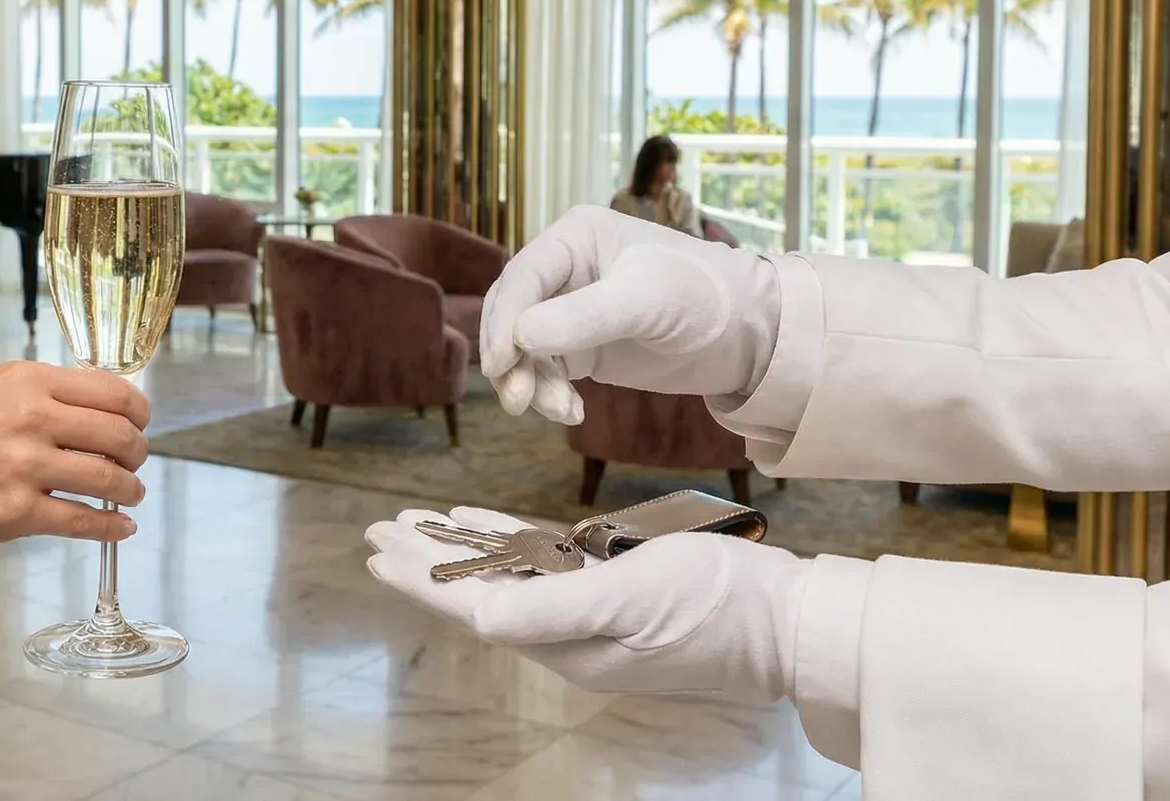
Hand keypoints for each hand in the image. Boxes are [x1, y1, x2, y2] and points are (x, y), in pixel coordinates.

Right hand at [0, 361, 151, 547]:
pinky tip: (121, 527)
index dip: (138, 412)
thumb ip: (39, 398)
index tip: (139, 423)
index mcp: (26, 381)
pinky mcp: (15, 514)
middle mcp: (32, 418)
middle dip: (138, 452)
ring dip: (130, 489)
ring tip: (129, 494)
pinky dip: (112, 527)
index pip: (113, 391)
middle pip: (120, 435)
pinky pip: (84, 521)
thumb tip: (93, 414)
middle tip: (135, 462)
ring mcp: (25, 468)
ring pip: (110, 479)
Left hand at [367, 507, 806, 699]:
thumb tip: (476, 615)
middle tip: (380, 532)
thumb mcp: (632, 598)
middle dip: (428, 560)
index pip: (473, 604)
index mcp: (565, 643)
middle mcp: (569, 637)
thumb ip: (553, 606)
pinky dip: (511, 544)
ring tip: (417, 525)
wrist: (792, 621)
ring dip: (462, 549)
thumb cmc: (720, 605)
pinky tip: (486, 527)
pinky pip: (546, 567)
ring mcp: (594, 617)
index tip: (378, 552)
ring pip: (507, 575)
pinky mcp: (618, 595)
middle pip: (480, 589)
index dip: (422, 577)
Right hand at [480, 205, 781, 424]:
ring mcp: (570, 311)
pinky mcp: (581, 348)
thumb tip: (520, 338)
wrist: (748, 334)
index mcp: (575, 238)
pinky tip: (573, 412)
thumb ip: (582, 317)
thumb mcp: (643, 300)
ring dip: (531, 383)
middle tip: (517, 400)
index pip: (522, 276)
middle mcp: (565, 271)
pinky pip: (546, 372)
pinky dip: (550, 395)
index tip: (501, 362)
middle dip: (510, 358)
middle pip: (512, 314)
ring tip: (561, 411)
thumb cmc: (704, 296)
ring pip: (523, 349)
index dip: (504, 320)